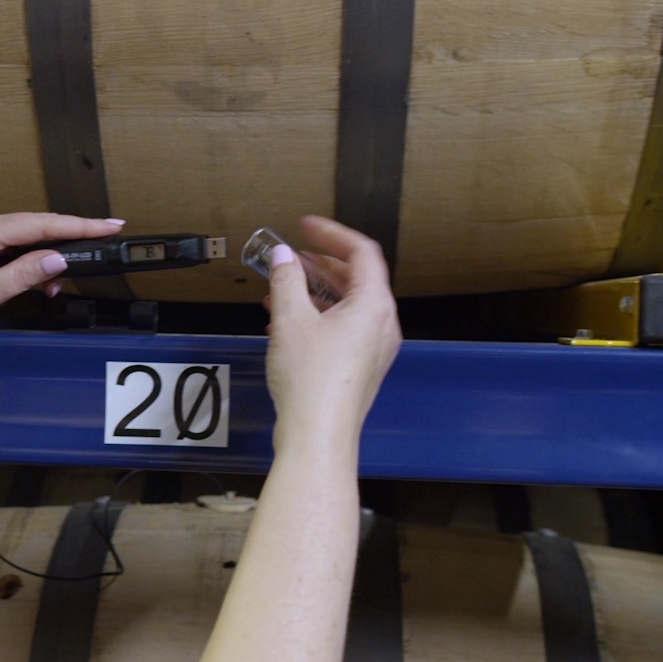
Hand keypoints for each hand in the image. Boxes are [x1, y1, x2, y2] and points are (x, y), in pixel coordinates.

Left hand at [0, 211, 122, 343]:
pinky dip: (24, 263)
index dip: (81, 226)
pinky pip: (5, 248)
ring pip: (21, 240)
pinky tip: (34, 281)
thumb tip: (56, 260)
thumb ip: (21, 277)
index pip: (42, 224)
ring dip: (44, 259)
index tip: (110, 225)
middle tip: (101, 252)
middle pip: (35, 227)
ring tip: (60, 285)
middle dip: (68, 243)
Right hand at [262, 216, 401, 449]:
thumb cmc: (310, 379)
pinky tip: (286, 323)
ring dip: (315, 291)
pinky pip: (344, 329)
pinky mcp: (360, 368)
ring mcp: (374, 348)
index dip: (332, 233)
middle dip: (320, 264)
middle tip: (290, 257)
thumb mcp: (290, 319)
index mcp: (373, 305)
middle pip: (357, 278)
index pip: (361, 252)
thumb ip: (286, 279)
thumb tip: (281, 256)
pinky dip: (319, 316)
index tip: (304, 226)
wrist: (318, 435)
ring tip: (281, 289)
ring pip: (348, 305)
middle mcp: (382, 324)